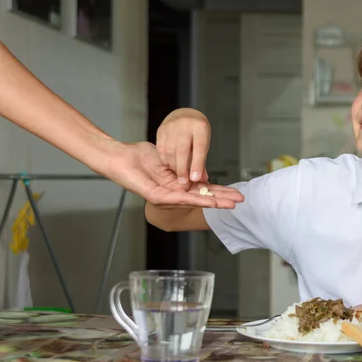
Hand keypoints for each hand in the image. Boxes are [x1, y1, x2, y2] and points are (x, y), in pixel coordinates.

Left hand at [104, 141, 243, 207]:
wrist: (121, 157)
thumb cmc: (141, 157)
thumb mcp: (170, 158)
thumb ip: (184, 165)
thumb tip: (199, 169)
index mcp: (178, 185)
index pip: (204, 189)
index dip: (220, 190)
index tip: (235, 192)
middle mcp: (174, 194)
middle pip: (203, 197)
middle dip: (223, 199)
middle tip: (240, 201)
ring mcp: (167, 197)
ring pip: (195, 200)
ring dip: (215, 203)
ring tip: (231, 205)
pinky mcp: (158, 197)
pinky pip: (181, 198)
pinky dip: (198, 199)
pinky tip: (211, 201)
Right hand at [156, 108, 209, 183]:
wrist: (184, 115)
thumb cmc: (197, 133)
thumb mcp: (204, 143)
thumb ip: (202, 161)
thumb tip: (203, 180)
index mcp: (200, 127)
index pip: (199, 148)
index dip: (197, 164)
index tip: (195, 179)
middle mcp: (185, 124)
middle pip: (182, 150)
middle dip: (182, 168)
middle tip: (183, 182)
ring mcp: (171, 126)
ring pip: (170, 150)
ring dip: (173, 166)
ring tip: (178, 175)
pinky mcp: (161, 129)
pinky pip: (161, 149)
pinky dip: (165, 160)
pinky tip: (170, 165)